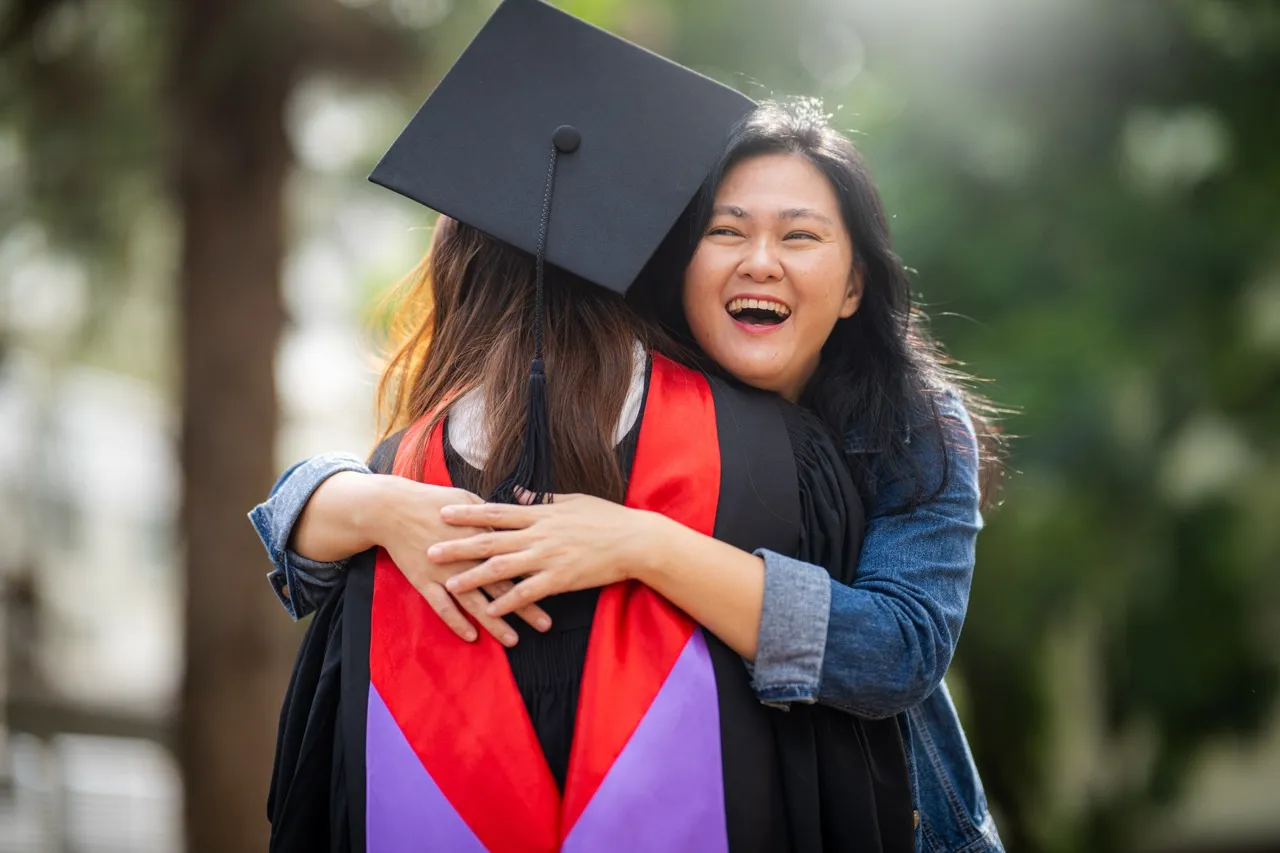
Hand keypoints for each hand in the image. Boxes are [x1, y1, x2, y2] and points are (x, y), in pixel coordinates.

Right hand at [367, 476, 551, 644]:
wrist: (393, 509)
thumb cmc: (433, 501)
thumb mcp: (468, 500)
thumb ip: (492, 515)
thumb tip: (515, 520)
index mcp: (482, 535)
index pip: (516, 559)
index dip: (536, 575)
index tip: (556, 587)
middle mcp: (467, 556)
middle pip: (502, 585)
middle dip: (525, 605)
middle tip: (545, 624)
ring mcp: (446, 571)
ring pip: (474, 602)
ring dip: (494, 622)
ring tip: (513, 640)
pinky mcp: (425, 581)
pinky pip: (442, 606)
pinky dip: (455, 621)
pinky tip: (470, 636)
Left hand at [430, 494, 666, 616]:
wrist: (635, 540)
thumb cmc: (606, 518)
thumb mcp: (572, 501)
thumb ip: (541, 500)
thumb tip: (519, 494)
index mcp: (540, 514)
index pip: (496, 512)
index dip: (468, 513)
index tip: (443, 512)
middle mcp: (539, 534)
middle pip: (490, 539)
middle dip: (458, 546)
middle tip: (430, 551)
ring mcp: (548, 557)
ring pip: (503, 567)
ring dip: (474, 576)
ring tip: (450, 584)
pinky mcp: (561, 579)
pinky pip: (528, 592)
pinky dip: (508, 602)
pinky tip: (491, 611)